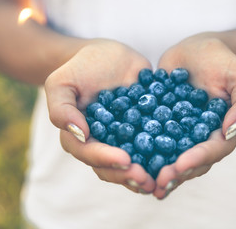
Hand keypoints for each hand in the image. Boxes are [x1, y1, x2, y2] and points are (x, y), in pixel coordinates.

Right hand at [45, 39, 154, 193]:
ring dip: (144, 175)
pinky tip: (174, 162)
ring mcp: (123, 139)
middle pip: (111, 167)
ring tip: (159, 180)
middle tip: (146, 179)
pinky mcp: (143, 131)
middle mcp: (101, 143)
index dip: (106, 159)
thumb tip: (79, 134)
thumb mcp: (62, 82)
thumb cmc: (82, 68)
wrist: (109, 56)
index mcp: (80, 136)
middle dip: (127, 175)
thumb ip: (61, 108)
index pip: (89, 153)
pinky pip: (151, 147)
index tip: (125, 160)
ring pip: (131, 164)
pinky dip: (160, 157)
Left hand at [153, 35, 235, 198]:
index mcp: (223, 131)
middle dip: (176, 173)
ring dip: (158, 169)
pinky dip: (142, 150)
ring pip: (171, 156)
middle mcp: (202, 137)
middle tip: (158, 182)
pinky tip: (127, 157)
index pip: (213, 151)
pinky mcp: (162, 124)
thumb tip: (232, 130)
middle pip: (191, 162)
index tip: (180, 166)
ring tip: (143, 180)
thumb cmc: (222, 61)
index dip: (197, 160)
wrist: (196, 49)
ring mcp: (181, 133)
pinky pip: (152, 138)